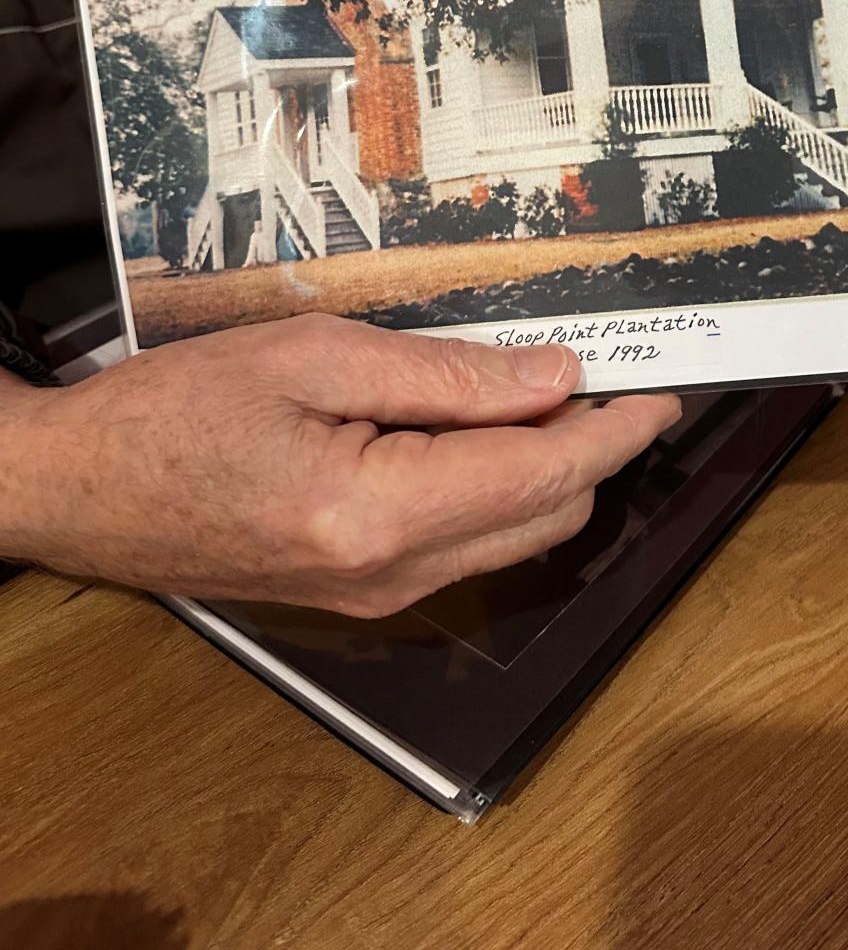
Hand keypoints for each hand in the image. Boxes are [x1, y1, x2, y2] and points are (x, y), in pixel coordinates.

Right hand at [0, 315, 679, 616]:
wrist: (82, 488)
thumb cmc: (176, 411)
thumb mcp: (314, 357)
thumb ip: (445, 375)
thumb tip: (550, 378)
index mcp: (377, 514)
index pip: (542, 475)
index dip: (614, 431)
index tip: (659, 392)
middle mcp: (387, 576)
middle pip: (542, 518)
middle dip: (591, 449)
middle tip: (606, 377)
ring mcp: (372, 597)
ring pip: (509, 539)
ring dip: (547, 472)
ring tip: (549, 394)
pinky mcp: (356, 595)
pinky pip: (462, 548)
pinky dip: (495, 493)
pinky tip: (481, 435)